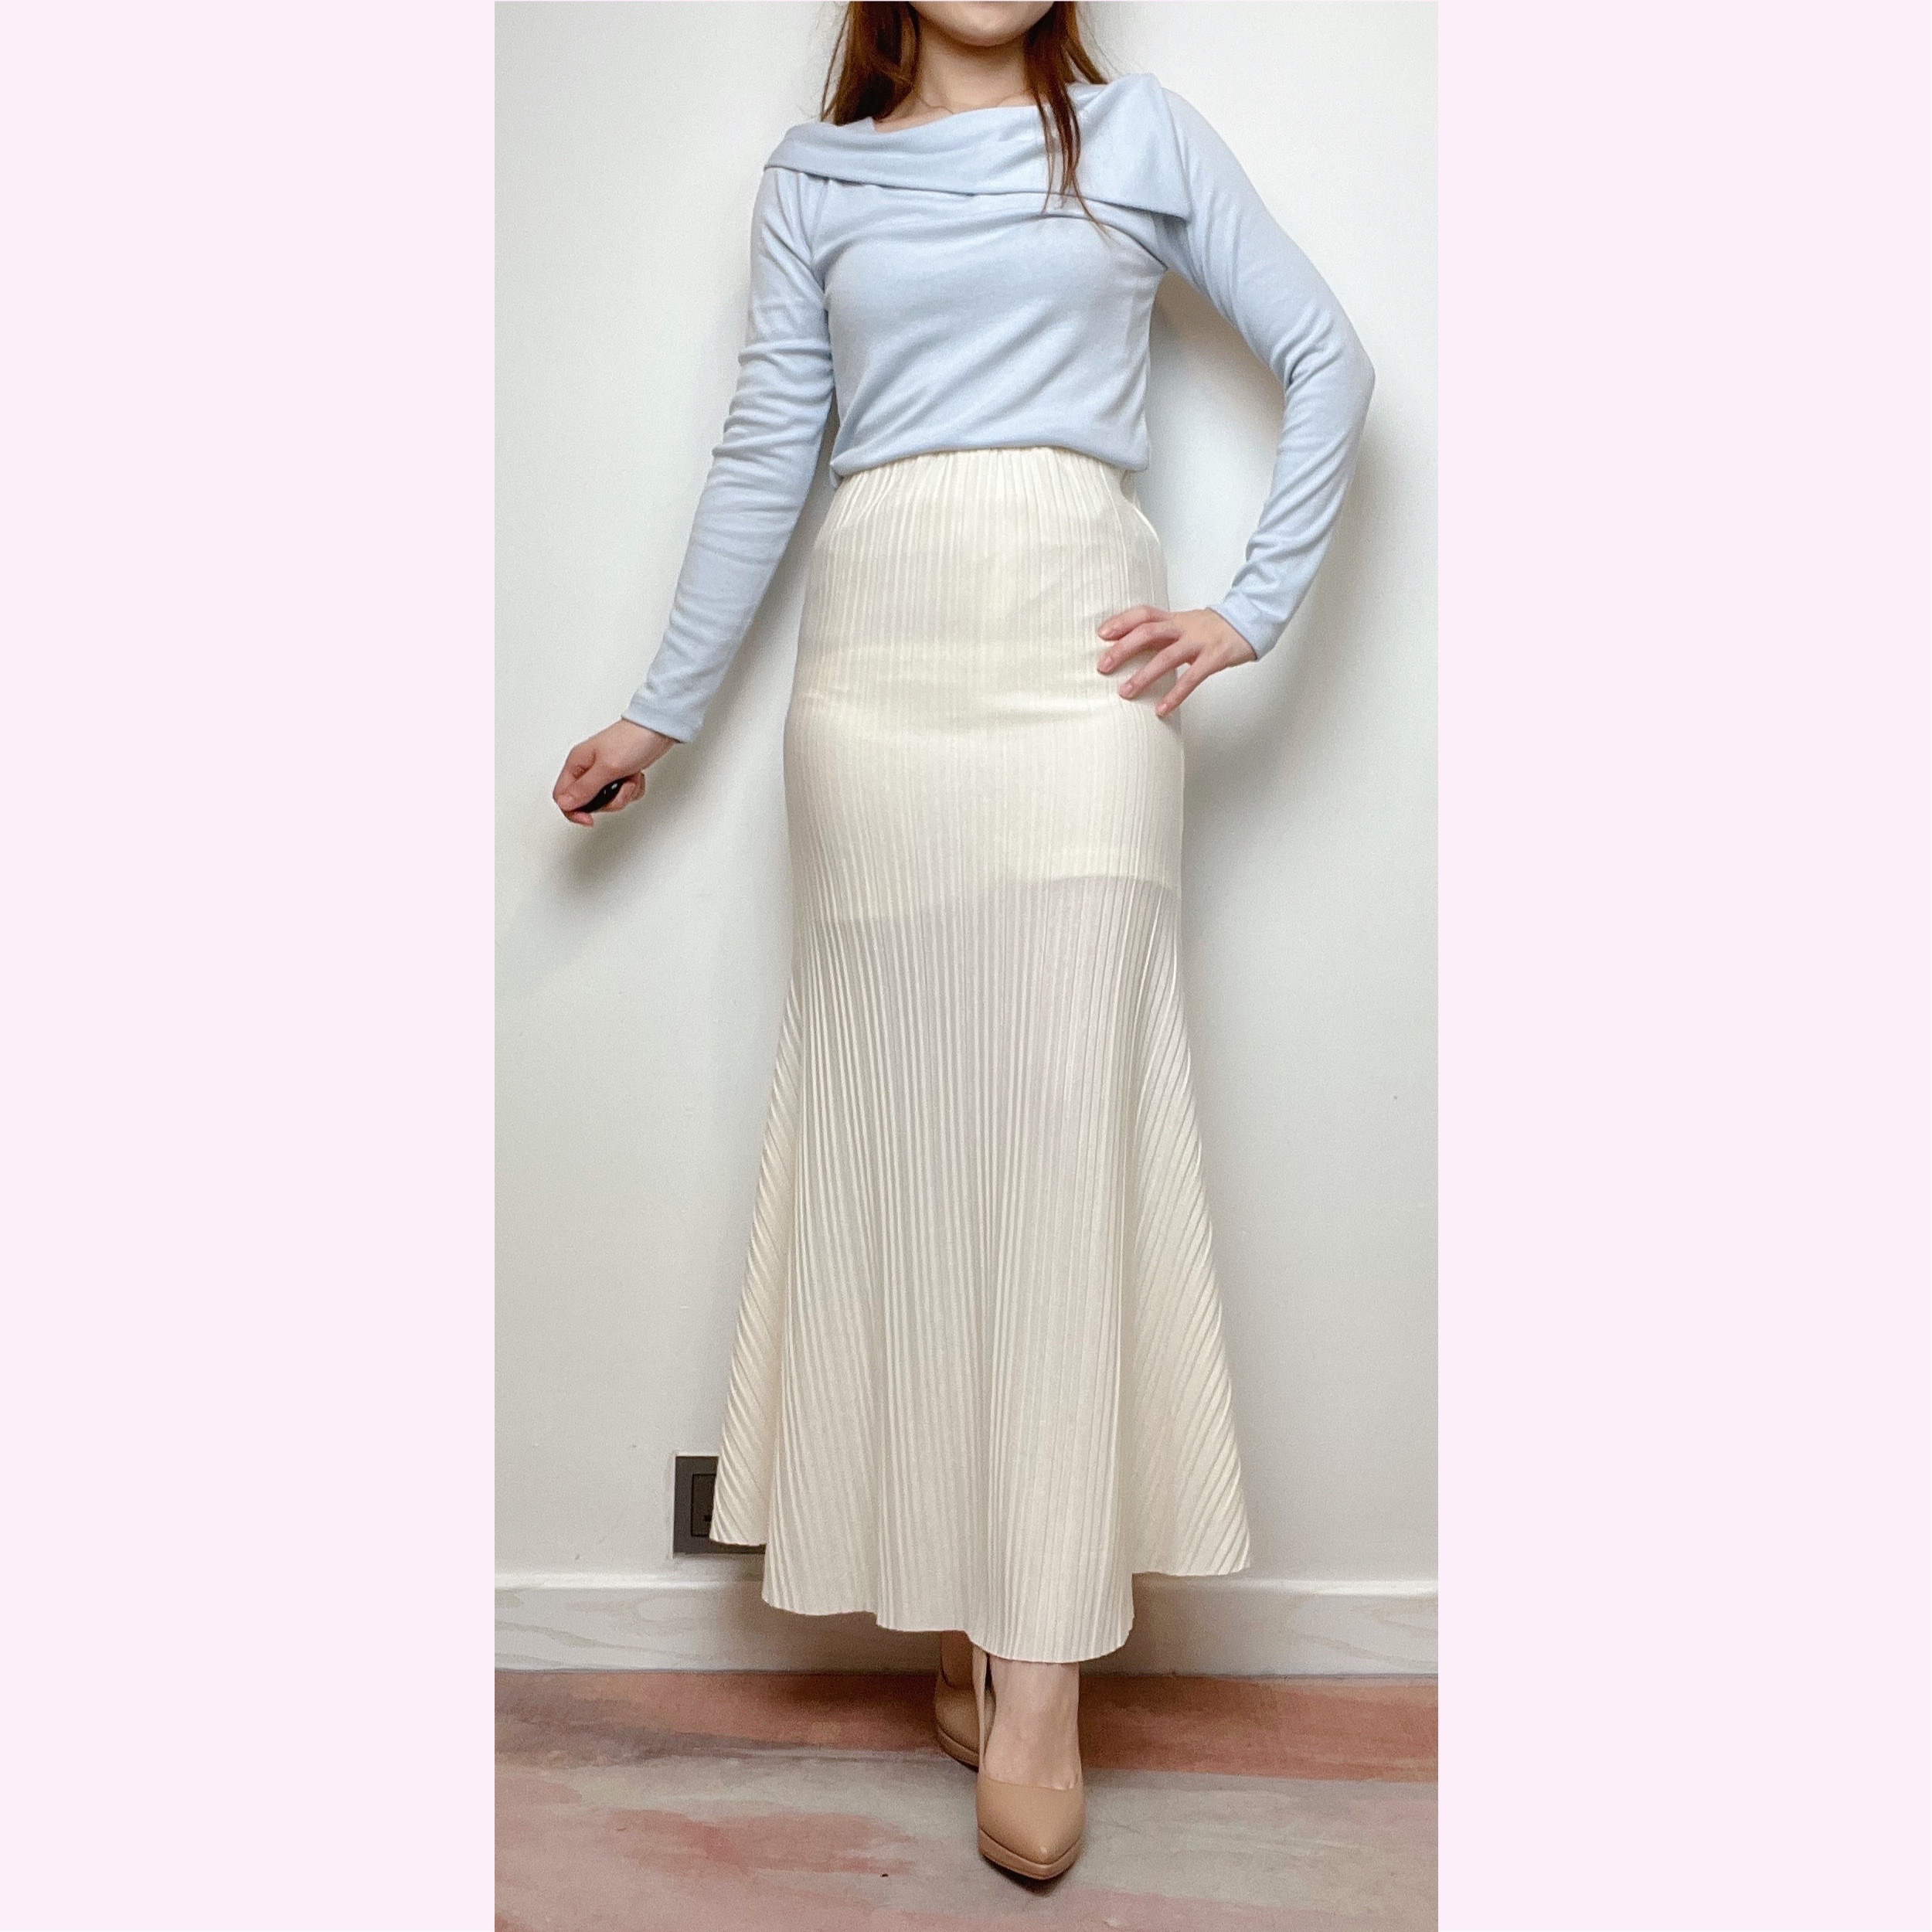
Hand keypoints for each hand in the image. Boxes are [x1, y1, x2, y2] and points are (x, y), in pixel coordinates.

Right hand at [553, 719, 675, 824]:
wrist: (657, 730)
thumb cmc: (631, 741)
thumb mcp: (606, 768)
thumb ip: (585, 788)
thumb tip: (565, 804)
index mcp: (577, 763)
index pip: (562, 796)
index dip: (574, 811)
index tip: (589, 819)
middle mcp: (587, 768)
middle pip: (587, 802)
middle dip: (607, 801)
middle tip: (618, 788)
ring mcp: (604, 772)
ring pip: (607, 800)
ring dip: (623, 794)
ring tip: (629, 777)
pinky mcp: (619, 775)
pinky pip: (622, 794)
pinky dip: (632, 789)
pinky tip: (636, 775)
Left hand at [1096, 605, 1257, 716]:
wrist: (1250, 621)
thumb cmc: (1212, 628)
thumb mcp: (1184, 625)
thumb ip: (1159, 634)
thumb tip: (1126, 647)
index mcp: (1174, 618)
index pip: (1144, 614)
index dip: (1122, 621)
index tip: (1102, 634)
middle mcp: (1184, 627)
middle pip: (1149, 632)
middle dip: (1124, 649)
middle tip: (1104, 666)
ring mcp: (1200, 642)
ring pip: (1167, 657)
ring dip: (1144, 675)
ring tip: (1125, 692)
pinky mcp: (1214, 658)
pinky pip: (1192, 678)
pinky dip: (1175, 695)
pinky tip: (1162, 710)